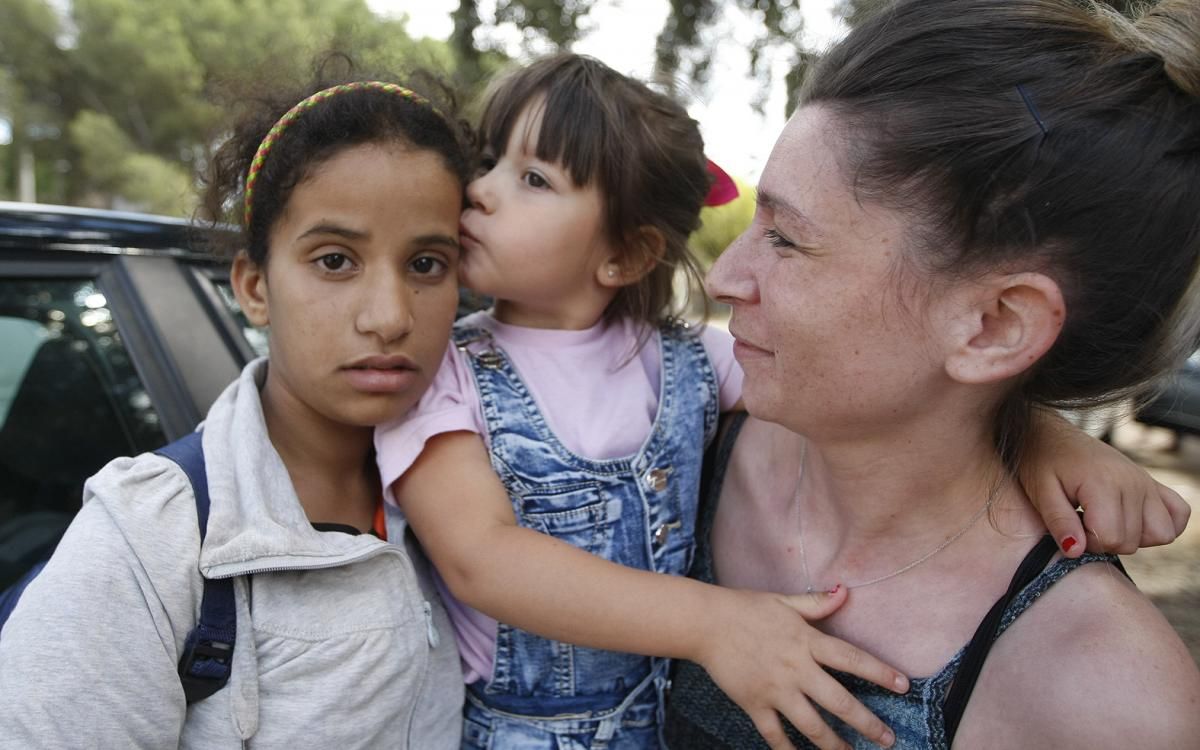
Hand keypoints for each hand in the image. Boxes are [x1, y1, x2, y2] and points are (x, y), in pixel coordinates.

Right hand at [697, 585, 906, 749]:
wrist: (706, 623)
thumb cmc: (746, 607)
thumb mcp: (784, 601)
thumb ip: (817, 603)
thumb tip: (846, 592)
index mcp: (806, 641)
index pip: (852, 659)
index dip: (880, 672)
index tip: (904, 685)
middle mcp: (796, 669)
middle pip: (839, 701)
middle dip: (867, 723)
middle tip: (887, 738)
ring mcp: (775, 689)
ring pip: (811, 725)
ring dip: (834, 744)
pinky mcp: (754, 704)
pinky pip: (775, 734)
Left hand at [1024, 431, 1190, 555]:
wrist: (1051, 435)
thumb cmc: (1042, 462)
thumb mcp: (1041, 492)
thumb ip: (1059, 523)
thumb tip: (1076, 552)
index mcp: (1103, 483)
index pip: (1111, 539)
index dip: (1087, 543)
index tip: (1071, 528)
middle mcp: (1133, 482)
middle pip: (1131, 542)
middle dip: (1103, 541)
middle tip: (1081, 522)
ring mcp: (1147, 481)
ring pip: (1160, 534)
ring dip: (1132, 537)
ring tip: (1104, 521)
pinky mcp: (1153, 483)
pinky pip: (1179, 514)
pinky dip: (1161, 525)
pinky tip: (1132, 521)